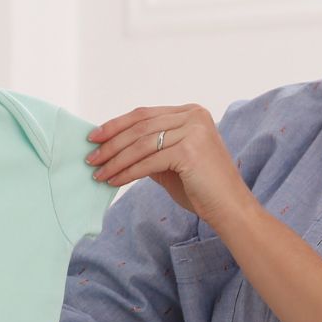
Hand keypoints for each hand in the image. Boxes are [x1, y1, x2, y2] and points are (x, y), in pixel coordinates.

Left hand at [85, 103, 251, 226]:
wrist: (230, 209)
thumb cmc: (202, 189)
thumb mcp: (172, 162)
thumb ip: (150, 149)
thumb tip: (114, 147)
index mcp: (192, 113)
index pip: (145, 114)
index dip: (116, 125)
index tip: (95, 137)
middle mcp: (194, 116)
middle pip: (140, 126)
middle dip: (111, 143)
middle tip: (91, 157)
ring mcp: (193, 131)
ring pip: (141, 143)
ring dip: (115, 160)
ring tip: (98, 173)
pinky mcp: (189, 150)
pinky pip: (149, 161)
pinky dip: (128, 172)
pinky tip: (114, 181)